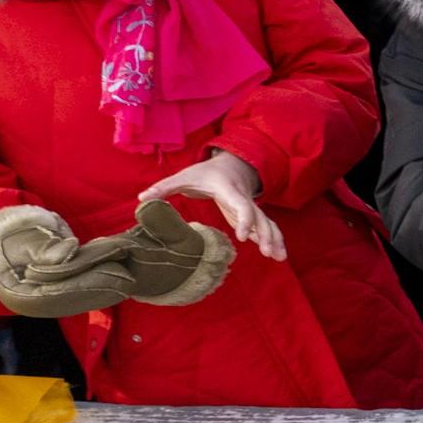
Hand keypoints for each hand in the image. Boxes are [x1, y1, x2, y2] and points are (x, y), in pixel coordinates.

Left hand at [138, 151, 283, 261]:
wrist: (230, 164)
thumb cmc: (204, 173)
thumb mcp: (183, 177)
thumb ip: (163, 188)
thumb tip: (142, 199)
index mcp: (229, 191)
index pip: (242, 206)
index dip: (245, 221)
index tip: (243, 237)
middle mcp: (244, 200)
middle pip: (261, 218)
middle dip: (268, 235)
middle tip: (269, 253)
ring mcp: (250, 208)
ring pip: (268, 223)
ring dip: (275, 239)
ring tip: (280, 258)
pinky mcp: (251, 216)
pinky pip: (266, 227)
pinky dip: (274, 239)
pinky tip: (277, 254)